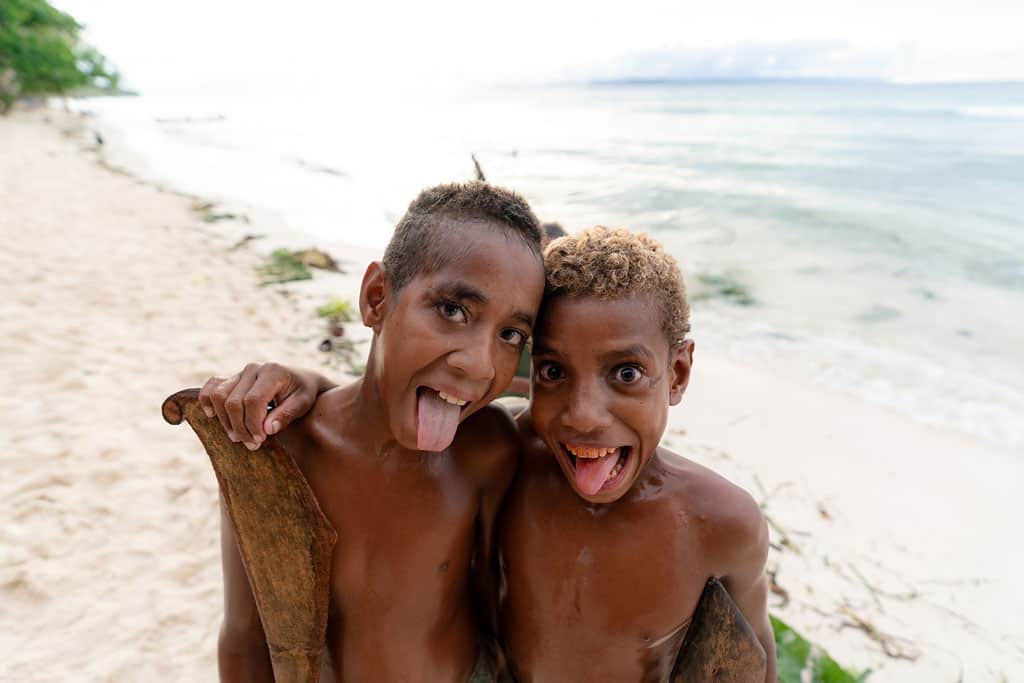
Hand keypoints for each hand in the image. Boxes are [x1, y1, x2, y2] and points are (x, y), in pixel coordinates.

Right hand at [198, 363, 319, 449]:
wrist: (302, 380)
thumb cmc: (304, 392)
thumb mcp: (303, 403)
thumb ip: (287, 415)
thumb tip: (267, 429)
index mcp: (272, 372)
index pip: (253, 400)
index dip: (253, 423)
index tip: (261, 439)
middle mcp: (253, 369)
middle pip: (233, 402)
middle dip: (240, 427)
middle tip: (253, 444)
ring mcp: (241, 373)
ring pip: (219, 396)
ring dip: (226, 421)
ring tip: (240, 437)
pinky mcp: (233, 379)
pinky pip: (211, 386)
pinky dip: (206, 400)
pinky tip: (212, 415)